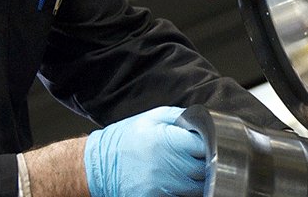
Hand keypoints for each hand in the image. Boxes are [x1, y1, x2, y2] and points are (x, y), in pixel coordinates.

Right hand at [83, 106, 206, 196]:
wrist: (98, 165)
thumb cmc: (125, 140)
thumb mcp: (151, 119)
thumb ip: (179, 117)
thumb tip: (202, 122)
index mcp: (166, 141)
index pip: (204, 147)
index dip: (209, 146)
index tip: (206, 146)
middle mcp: (165, 165)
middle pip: (203, 170)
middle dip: (205, 165)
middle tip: (199, 160)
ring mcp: (160, 186)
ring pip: (196, 188)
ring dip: (197, 181)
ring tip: (188, 172)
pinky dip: (184, 192)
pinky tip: (177, 183)